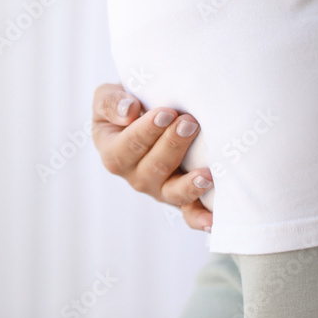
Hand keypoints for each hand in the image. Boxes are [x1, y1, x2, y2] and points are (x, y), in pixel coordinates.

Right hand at [91, 82, 213, 230]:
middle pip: (154, 167)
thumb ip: (110, 103)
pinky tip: (211, 222)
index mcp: (113, 154)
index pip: (129, 145)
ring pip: (173, 192)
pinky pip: (188, 212)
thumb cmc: (125, 106)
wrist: (146, 114)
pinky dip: (199, 218)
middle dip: (172, 145)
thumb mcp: (106, 96)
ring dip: (189, 183)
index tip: (166, 113)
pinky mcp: (180, 196)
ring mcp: (159, 189)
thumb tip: (130, 112)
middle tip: (189, 123)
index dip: (148, 130)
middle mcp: (135, 176)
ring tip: (205, 173)